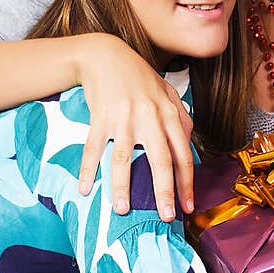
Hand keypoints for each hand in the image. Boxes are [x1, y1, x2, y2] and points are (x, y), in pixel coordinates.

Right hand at [73, 33, 194, 219]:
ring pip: (123, 158)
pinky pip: (92, 148)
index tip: (187, 206)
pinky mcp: (99, 117)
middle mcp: (149, 117)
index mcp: (168, 114)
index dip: (186, 182)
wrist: (106, 56)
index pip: (182, 154)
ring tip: (123, 210)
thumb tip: (189, 141)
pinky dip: (87, 169)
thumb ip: (181, 117)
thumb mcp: (167, 93)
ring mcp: (123, 118)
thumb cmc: (139, 77)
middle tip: (165, 217)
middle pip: (159, 160)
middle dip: (164, 191)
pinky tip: (84, 188)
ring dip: (122, 187)